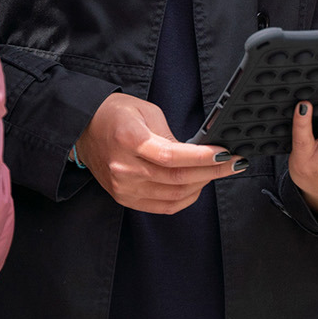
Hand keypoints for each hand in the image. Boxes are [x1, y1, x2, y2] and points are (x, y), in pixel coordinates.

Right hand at [75, 92, 241, 213]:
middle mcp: (124, 168)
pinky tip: (198, 186)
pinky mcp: (124, 198)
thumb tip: (198, 152)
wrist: (83, 129)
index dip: (203, 158)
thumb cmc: (115, 114)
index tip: (226, 154)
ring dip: (202, 185)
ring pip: (174, 196)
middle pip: (177, 179)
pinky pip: (163, 206)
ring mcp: (123, 187)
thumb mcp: (146, 111)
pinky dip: (186, 199)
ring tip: (218, 172)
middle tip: (234, 164)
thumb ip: (171, 134)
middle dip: (212, 172)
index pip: (172, 156)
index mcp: (129, 140)